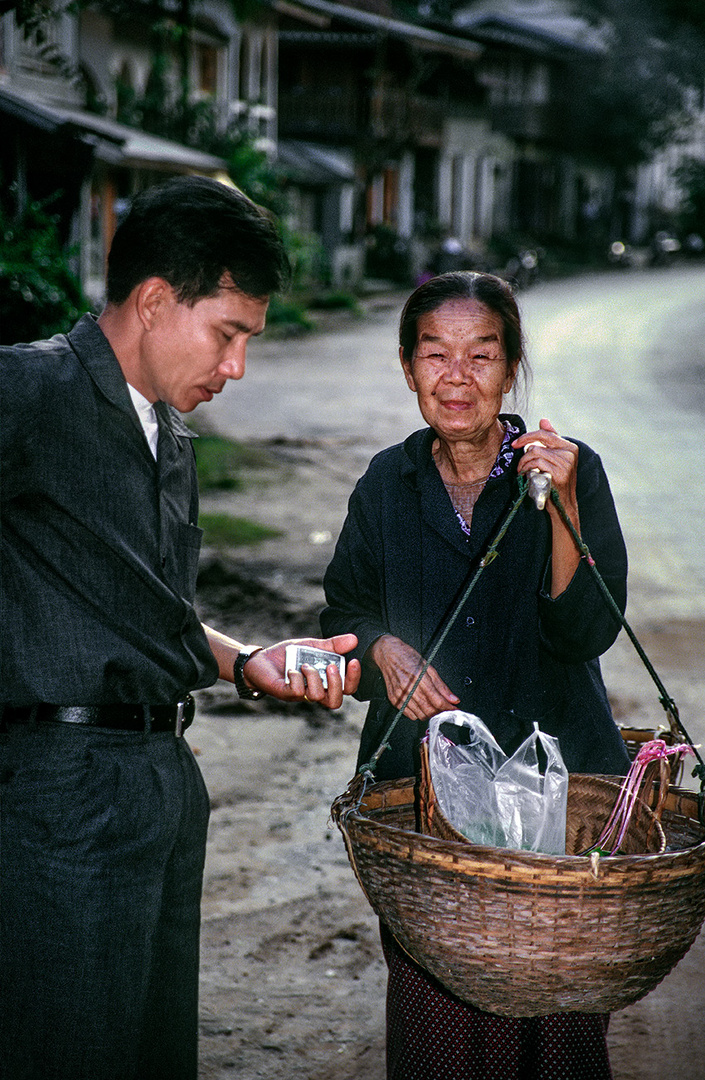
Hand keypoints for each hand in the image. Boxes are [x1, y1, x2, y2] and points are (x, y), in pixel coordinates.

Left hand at [243, 634, 360, 709]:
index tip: (353, 661)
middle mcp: (314, 691)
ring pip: (317, 696)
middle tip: (330, 667)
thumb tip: (354, 639)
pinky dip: (296, 677)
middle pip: (335, 701)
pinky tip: (291, 669)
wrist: (261, 659)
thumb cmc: (288, 655)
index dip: (353, 679)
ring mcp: (300, 695)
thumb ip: (333, 645)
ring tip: (305, 665)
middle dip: (337, 684)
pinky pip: (297, 692)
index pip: (346, 689)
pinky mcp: (285, 693)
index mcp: (325, 681)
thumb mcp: (313, 645)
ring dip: (314, 677)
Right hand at [369, 635, 459, 721]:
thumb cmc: (407, 657)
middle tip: (447, 711)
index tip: (454, 709)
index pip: (436, 699)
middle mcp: (408, 687)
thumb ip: (441, 686)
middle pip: (428, 709)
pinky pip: (408, 714)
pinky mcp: (394, 699)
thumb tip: (453, 698)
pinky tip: (422, 708)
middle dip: (440, 713)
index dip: (447, 707)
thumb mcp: (428, 667)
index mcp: (419, 676)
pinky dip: (418, 714)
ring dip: (430, 715)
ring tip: (436, 709)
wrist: (387, 654)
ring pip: (419, 714)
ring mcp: (399, 694)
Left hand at [513, 418, 578, 522]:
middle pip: (539, 441)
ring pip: (535, 452)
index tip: (516, 443)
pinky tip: (526, 474)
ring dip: (524, 461)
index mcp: (570, 447)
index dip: (528, 436)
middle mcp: (570, 453)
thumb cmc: (556, 481)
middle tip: (515, 453)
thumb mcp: (555, 459)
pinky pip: (536, 463)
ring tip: (523, 469)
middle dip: (523, 445)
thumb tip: (543, 420)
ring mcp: (566, 464)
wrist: (564, 505)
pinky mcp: (559, 474)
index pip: (545, 434)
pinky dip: (527, 468)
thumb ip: (551, 440)